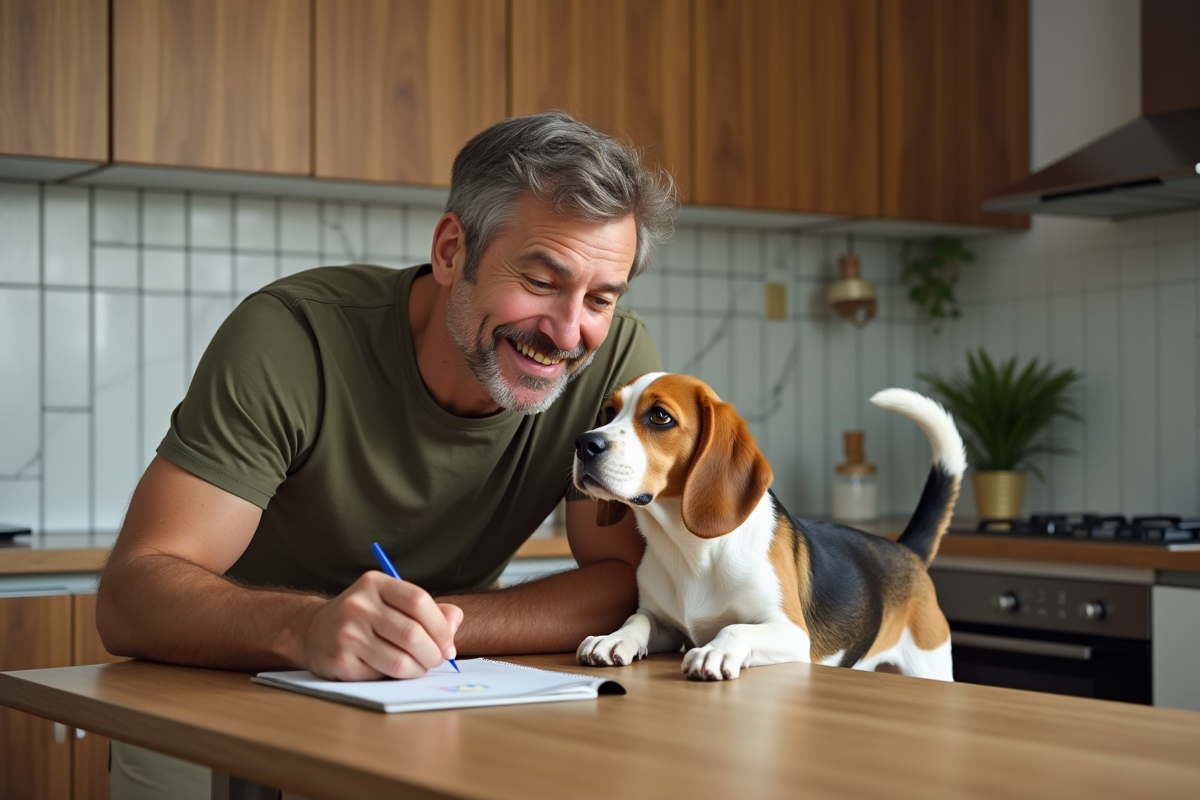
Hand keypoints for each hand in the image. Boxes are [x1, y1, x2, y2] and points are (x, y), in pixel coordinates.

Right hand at [299, 571, 462, 680]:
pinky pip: (382, 674)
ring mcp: (347, 633)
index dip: (440, 626)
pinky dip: (397, 678)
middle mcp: (359, 605)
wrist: (312, 631)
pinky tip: (394, 672)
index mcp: (375, 583)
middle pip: (412, 633)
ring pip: (400, 659)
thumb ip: (427, 610)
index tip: (449, 644)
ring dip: (418, 669)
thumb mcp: (390, 602)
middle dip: (433, 653)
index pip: (418, 601)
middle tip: (438, 660)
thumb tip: (454, 622)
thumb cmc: (363, 618)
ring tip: (419, 667)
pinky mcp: (340, 660)